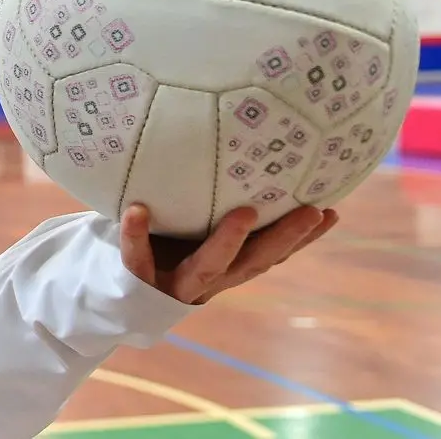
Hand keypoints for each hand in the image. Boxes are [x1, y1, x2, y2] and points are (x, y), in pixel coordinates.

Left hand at [120, 204, 336, 304]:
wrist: (109, 290)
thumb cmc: (156, 245)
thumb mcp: (189, 226)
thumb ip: (211, 201)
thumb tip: (241, 148)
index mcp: (225, 265)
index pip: (271, 253)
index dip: (303, 238)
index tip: (331, 211)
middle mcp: (208, 277)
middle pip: (253, 262)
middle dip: (284, 239)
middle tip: (311, 210)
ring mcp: (174, 282)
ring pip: (208, 266)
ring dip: (228, 241)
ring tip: (245, 213)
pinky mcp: (137, 280)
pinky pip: (136, 258)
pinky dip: (137, 235)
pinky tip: (136, 209)